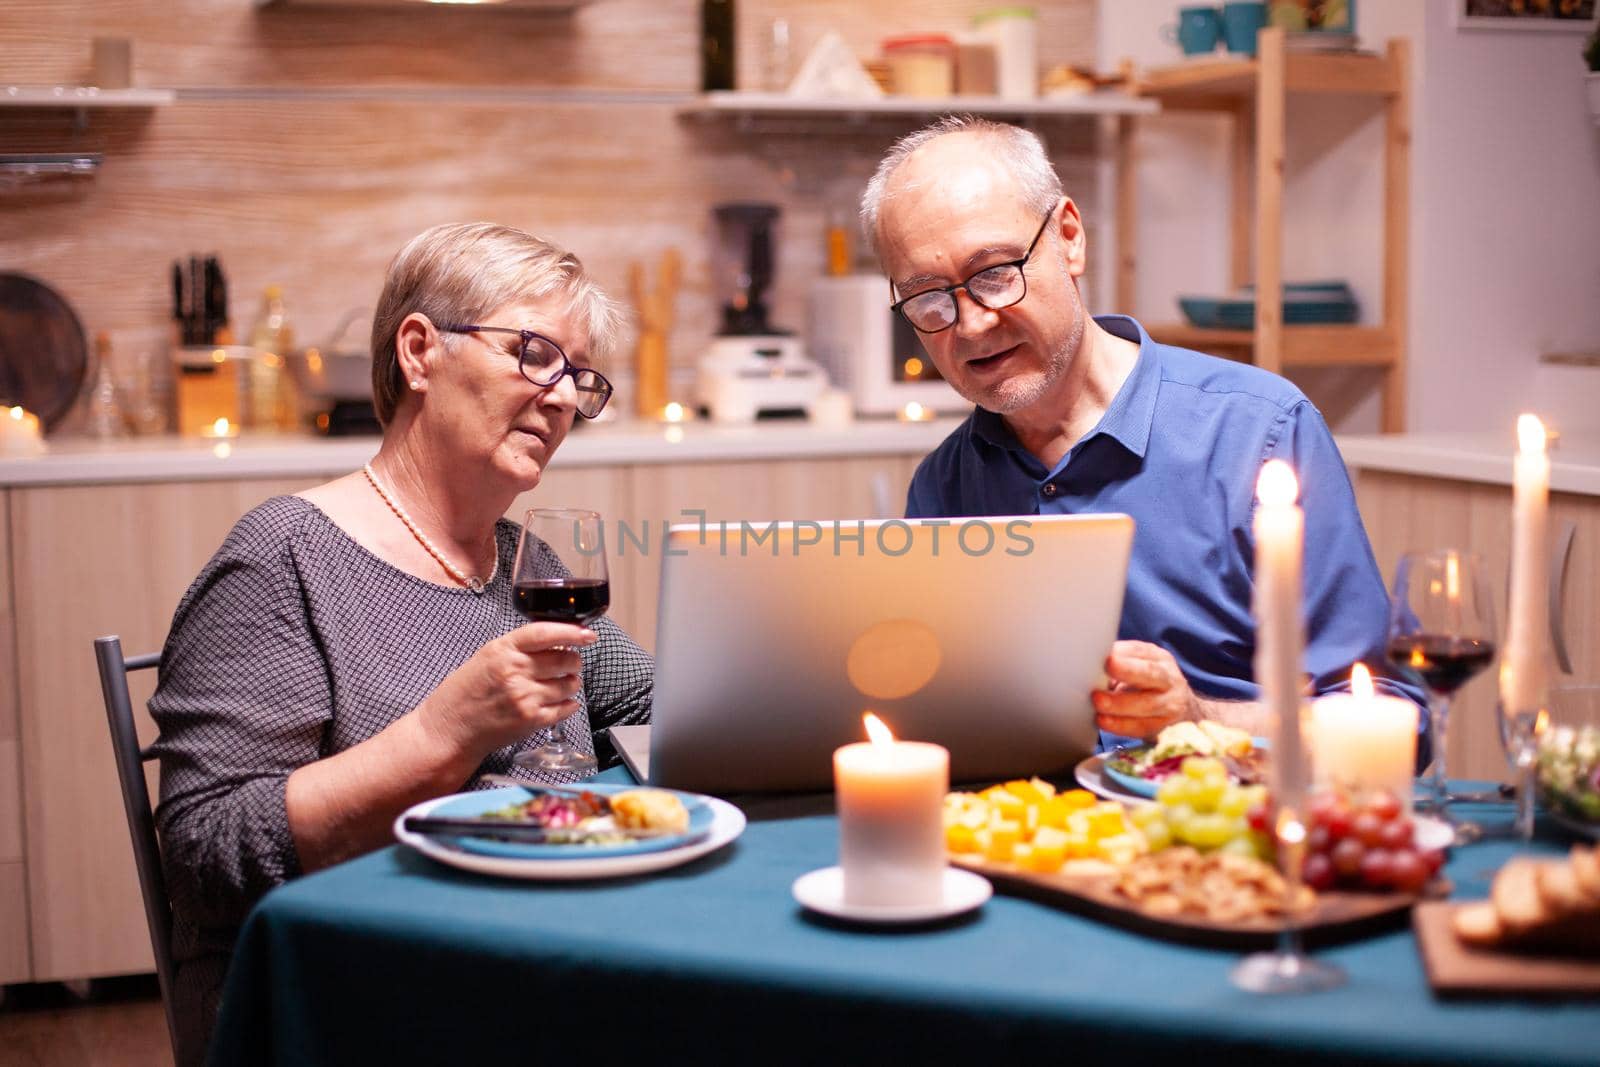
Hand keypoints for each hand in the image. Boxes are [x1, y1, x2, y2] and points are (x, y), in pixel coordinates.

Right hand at [419, 622, 597, 756]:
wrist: (450, 728)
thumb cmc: (465, 691)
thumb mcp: (487, 656)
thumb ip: (518, 647)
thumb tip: (556, 639)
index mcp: (503, 650)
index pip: (546, 633)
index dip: (572, 631)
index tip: (588, 634)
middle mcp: (515, 672)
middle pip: (565, 659)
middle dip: (573, 660)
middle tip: (570, 662)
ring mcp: (525, 697)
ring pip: (569, 684)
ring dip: (571, 682)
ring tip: (562, 683)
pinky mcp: (531, 721)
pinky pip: (565, 708)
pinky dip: (569, 704)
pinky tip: (561, 702)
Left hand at [1091, 640, 1199, 739]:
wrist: (1181, 709)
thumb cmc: (1149, 684)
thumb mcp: (1141, 667)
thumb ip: (1120, 663)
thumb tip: (1089, 664)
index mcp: (1160, 659)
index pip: (1142, 652)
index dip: (1122, 654)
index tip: (1105, 656)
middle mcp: (1170, 680)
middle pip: (1151, 674)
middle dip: (1126, 672)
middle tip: (1105, 672)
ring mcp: (1171, 705)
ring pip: (1147, 704)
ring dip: (1119, 704)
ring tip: (1098, 702)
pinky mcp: (1165, 727)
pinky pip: (1142, 727)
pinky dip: (1121, 725)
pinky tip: (1104, 721)